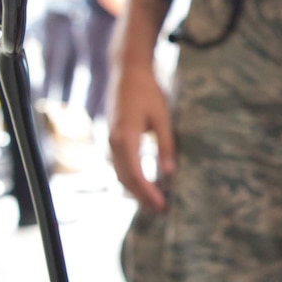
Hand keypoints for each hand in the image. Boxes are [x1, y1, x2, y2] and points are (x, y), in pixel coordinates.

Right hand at [106, 60, 173, 212]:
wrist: (127, 72)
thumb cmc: (147, 91)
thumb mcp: (163, 117)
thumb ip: (166, 145)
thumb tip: (170, 173)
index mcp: (126, 137)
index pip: (135, 174)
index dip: (148, 192)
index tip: (162, 205)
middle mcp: (114, 141)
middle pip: (126, 178)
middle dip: (143, 196)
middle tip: (162, 210)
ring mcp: (110, 140)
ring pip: (120, 174)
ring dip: (136, 190)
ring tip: (155, 201)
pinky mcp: (112, 138)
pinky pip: (119, 165)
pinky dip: (131, 178)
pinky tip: (144, 184)